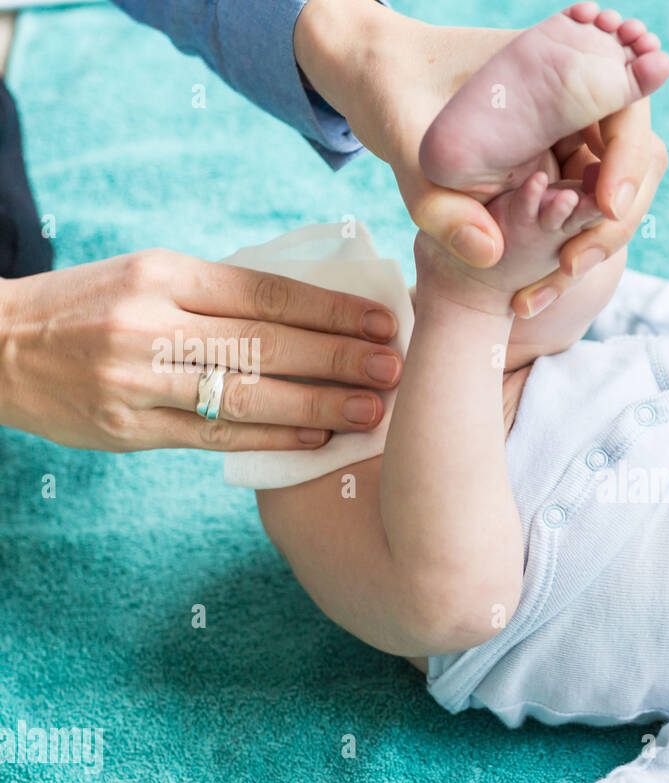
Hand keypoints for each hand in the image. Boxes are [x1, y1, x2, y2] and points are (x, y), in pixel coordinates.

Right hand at [0, 249, 401, 451]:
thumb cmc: (92, 307)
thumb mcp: (149, 276)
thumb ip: (220, 294)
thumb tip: (314, 314)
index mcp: (163, 274)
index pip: (265, 292)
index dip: (330, 310)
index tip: (380, 322)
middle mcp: (151, 323)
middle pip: (265, 343)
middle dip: (338, 357)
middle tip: (394, 368)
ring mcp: (139, 379)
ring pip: (246, 394)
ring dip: (318, 405)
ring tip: (372, 410)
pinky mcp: (130, 428)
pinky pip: (216, 436)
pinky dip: (272, 440)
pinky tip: (316, 440)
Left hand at [293, 0, 667, 313]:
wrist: (381, 87)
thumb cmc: (398, 103)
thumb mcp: (412, 155)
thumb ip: (443, 204)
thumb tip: (490, 255)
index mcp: (561, 61)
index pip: (629, 107)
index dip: (628, 160)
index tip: (607, 209)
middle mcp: (580, 94)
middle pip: (638, 158)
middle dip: (616, 218)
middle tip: (572, 265)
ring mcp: (575, 131)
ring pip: (619, 190)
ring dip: (597, 240)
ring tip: (548, 283)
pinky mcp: (564, 163)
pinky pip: (590, 208)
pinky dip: (573, 247)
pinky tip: (531, 292)